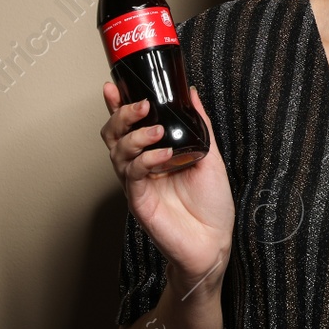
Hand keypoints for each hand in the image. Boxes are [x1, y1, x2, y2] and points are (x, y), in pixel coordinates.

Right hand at [101, 83, 233, 291]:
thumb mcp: (210, 155)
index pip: (128, 126)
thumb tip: (192, 94)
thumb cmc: (211, 204)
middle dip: (120, 115)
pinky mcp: (140, 202)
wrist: (214, 241)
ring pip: (119, 153)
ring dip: (135, 136)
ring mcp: (138, 185)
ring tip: (156, 129)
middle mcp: (141, 168)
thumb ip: (200, 125)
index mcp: (153, 154)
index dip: (116, 105)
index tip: (113, 86)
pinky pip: (134, 176)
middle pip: (114, 136)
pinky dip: (146, 160)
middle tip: (140, 104)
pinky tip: (163, 155)